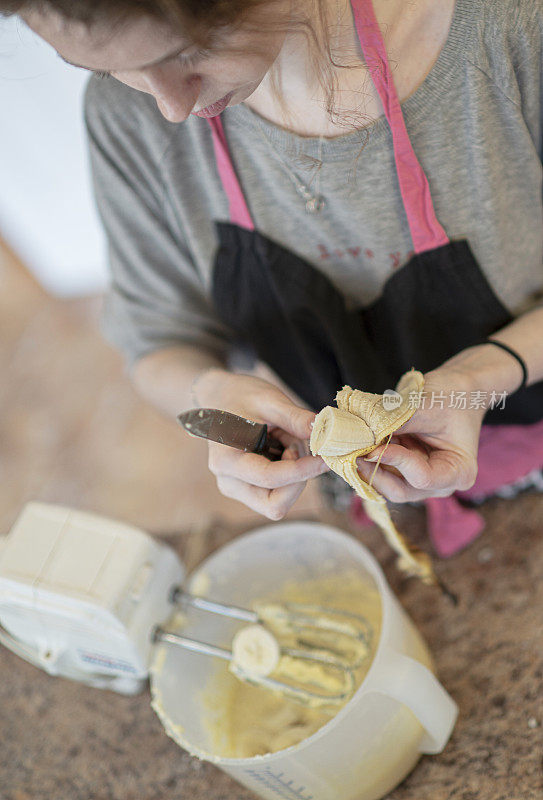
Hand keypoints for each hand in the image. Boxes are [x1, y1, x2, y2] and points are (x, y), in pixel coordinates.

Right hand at [192, 368, 328, 518]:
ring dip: (295, 474)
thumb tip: (325, 436)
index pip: (270, 478)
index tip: (325, 459)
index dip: (302, 471)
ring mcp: (237, 488)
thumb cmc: (241, 396)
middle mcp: (229, 481)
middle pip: (274, 504)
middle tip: (298, 446)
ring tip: (286, 439)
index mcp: (227, 459)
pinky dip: (290, 473)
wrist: (220, 397)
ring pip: (280, 500)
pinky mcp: (248, 489)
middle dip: (298, 480)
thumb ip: (295, 418)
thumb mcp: (269, 399)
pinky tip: (281, 447)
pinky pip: (278, 492)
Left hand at [355, 364, 486, 502]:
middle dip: (372, 471)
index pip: (421, 477)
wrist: (459, 390)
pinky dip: (367, 459)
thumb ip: (395, 423)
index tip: (373, 445)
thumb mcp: (426, 406)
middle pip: (398, 490)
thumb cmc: (452, 395)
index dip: (394, 461)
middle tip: (351, 450)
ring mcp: (421, 482)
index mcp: (458, 472)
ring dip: (365, 465)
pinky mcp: (405, 473)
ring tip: (352, 443)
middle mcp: (440, 485)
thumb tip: (359, 434)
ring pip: (384, 484)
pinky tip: (357, 442)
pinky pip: (381, 472)